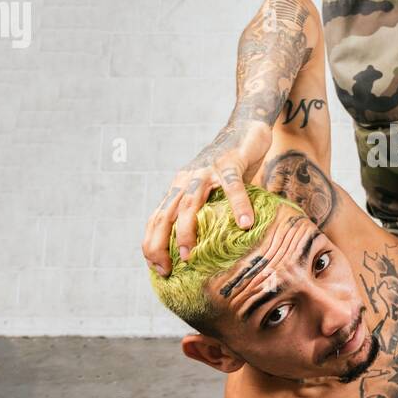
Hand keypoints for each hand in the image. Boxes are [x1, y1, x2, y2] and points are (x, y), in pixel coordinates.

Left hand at [142, 117, 272, 274]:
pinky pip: (233, 186)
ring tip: (189, 256)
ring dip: (186, 231)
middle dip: (159, 244)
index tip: (157, 269)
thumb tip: (213, 251)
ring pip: (189, 203)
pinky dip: (238, 205)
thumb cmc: (231, 166)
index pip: (156, 219)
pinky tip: (245, 224)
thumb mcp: (213, 192)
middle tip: (165, 269)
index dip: (152, 244)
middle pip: (164, 214)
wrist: (245, 127)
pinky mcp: (229, 162)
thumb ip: (209, 213)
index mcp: (179, 188)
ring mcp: (206, 170)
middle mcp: (185, 180)